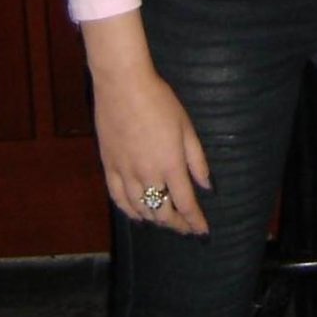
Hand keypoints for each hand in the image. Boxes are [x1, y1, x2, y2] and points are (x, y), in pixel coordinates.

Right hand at [81, 11, 211, 234]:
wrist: (123, 85)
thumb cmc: (159, 101)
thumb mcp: (186, 128)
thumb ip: (197, 161)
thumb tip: (208, 186)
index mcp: (170, 165)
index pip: (185, 204)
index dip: (195, 221)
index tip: (203, 231)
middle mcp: (147, 175)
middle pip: (162, 212)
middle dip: (176, 224)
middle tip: (186, 227)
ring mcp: (125, 172)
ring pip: (140, 209)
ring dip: (154, 219)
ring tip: (165, 221)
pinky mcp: (108, 167)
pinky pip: (118, 199)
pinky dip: (129, 211)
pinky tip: (137, 215)